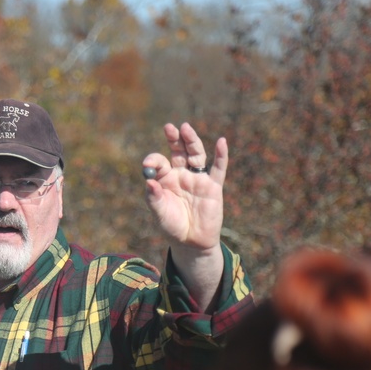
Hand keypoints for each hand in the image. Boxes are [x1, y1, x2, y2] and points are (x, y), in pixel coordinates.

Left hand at [142, 123, 226, 253]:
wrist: (191, 242)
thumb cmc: (172, 226)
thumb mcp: (159, 214)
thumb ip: (154, 198)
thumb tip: (149, 182)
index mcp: (165, 180)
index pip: (159, 163)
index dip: (153, 161)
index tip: (149, 164)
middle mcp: (181, 175)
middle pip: (178, 151)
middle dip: (174, 139)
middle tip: (169, 127)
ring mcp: (197, 179)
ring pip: (196, 155)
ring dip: (191, 141)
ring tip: (185, 128)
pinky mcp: (213, 186)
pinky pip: (218, 169)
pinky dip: (221, 155)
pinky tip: (221, 142)